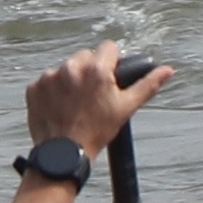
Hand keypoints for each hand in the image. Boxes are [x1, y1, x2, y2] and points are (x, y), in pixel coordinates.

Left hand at [25, 40, 171, 150]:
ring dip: (71, 79)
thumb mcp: (126, 108)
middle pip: (86, 56)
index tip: (111, 77)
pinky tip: (60, 107)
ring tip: (76, 103)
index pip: (109, 47)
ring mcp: (50, 76)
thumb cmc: (98, 131)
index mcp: (96, 69)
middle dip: (91, 70)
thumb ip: (147, 85)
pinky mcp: (34, 87)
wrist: (64, 154)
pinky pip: (47, 81)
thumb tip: (168, 70)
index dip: (112, 61)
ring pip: (66, 68)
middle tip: (94, 94)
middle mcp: (71, 67)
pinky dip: (53, 90)